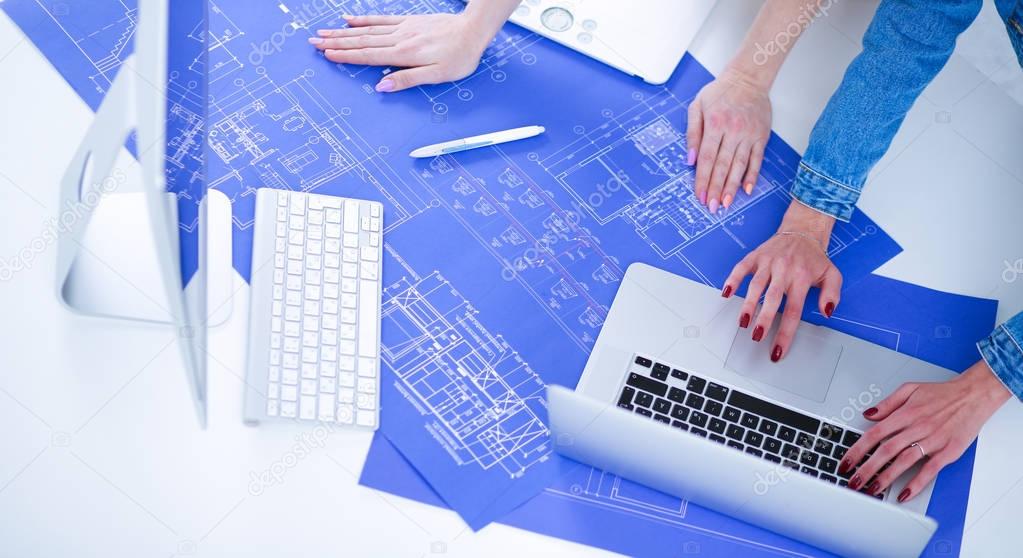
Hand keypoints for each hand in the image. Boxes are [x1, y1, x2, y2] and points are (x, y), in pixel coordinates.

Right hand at [310, 13, 492, 91]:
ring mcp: (402, 28)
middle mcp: (399, 39)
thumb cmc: (459, 57)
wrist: (473, 31)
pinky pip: (380, 20)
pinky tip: (350, 20)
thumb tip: (382, 86)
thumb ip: (408, 79)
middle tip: (314, 42)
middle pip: (362, 42)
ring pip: (367, 30)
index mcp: (404, 55)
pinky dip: (363, 20)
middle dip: (336, 43)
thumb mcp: (437, 75)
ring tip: (324, 33)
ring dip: (344, 33)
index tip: (327, 55)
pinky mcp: (409, 21)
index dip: (346, 57)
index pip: (368, 56)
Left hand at [686, 68, 771, 212]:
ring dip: (732, 187)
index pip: (707, 158)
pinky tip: (746, 190)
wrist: (749, 78)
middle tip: (712, 206)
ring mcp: (749, 135)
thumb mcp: (697, 106)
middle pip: (722, 166)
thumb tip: (690, 159)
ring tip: (726, 204)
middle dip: (716, 189)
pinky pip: (757, 160)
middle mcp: (733, 131)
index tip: (700, 195)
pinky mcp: (761, 137)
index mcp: (715, 124)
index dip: (703, 179)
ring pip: (739, 166)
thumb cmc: (720, 92)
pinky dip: (752, 176)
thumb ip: (692, 133)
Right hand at [721, 201, 839, 361]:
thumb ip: (832, 295)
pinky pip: (741, 267)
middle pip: (773, 298)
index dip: (785, 332)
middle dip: (764, 319)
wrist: (803, 230)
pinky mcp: (756, 256)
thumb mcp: (832, 274)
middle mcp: (784, 269)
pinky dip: (732, 279)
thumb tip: (827, 312)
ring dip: (748, 304)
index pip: (793, 310)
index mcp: (802, 277)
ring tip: (743, 323)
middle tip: (757, 337)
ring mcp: (768, 262)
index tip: (777, 349)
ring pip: (756, 285)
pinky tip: (727, 293)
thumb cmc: (814, 258)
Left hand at [840, 360, 1011, 501]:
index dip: (857, 450)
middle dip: (866, 468)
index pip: (874, 434)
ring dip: (886, 478)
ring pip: (904, 462)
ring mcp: (933, 441)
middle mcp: (917, 427)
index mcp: (905, 413)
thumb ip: (887, 403)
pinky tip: (903, 494)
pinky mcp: (948, 452)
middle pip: (886, 451)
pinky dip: (916, 484)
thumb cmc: (943, 393)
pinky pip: (930, 470)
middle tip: (853, 481)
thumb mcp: (910, 389)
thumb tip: (868, 414)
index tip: (846, 462)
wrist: (974, 395)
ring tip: (872, 490)